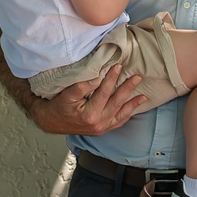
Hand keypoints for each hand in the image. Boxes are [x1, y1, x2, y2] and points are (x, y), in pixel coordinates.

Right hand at [31, 64, 146, 135]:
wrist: (52, 122)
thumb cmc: (59, 107)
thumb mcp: (66, 95)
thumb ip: (82, 87)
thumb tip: (97, 79)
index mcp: (89, 114)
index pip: (105, 93)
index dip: (112, 79)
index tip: (118, 67)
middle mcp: (98, 123)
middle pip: (117, 102)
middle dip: (128, 88)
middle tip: (137, 77)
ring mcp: (102, 128)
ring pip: (121, 114)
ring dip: (133, 103)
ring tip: (144, 95)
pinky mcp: (103, 130)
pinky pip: (118, 122)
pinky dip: (127, 114)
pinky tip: (134, 108)